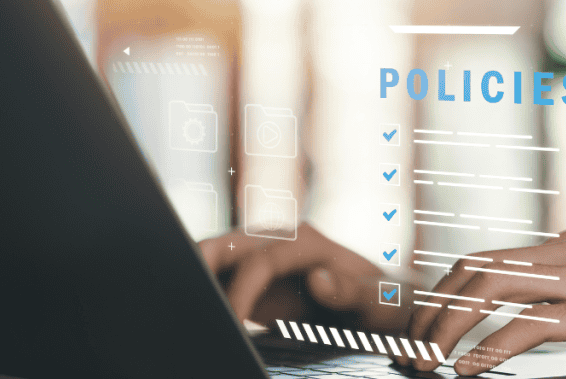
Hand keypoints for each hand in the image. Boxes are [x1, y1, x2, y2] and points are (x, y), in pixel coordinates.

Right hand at [200, 223, 405, 332]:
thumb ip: (351, 291)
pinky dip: (204, 293)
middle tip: (183, 300)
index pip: (262, 261)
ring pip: (215, 258)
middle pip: (226, 244)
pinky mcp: (253, 280)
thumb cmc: (384, 303)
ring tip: (180, 309)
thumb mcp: (380, 302)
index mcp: (308, 242)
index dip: (242, 291)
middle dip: (198, 266)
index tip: (232, 323)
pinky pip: (219, 280)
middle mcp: (280, 242)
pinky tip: (195, 317)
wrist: (383, 306)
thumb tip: (316, 278)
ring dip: (196, 278)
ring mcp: (263, 258)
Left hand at [396, 229, 565, 378]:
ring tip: (428, 361)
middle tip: (414, 345)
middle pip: (479, 266)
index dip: (445, 289)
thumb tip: (516, 328)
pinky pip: (531, 325)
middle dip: (434, 305)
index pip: (489, 257)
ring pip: (494, 288)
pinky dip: (488, 348)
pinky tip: (469, 370)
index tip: (423, 325)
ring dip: (449, 326)